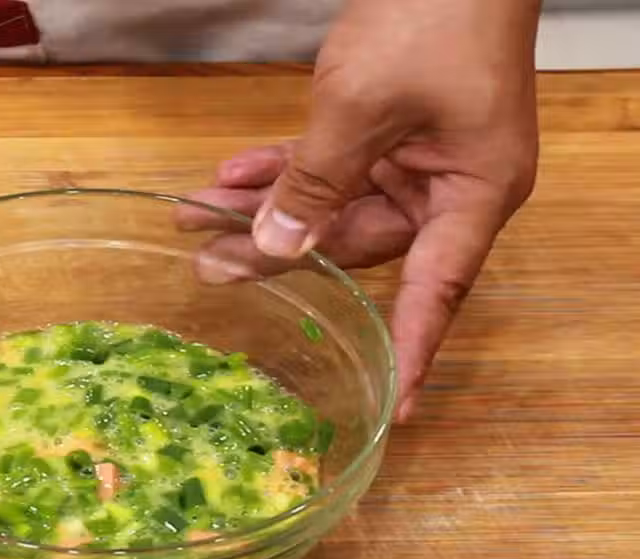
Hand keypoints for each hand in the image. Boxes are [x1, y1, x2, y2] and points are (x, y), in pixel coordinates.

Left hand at [177, 0, 540, 421]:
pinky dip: (282, 168)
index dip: (412, 351)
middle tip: (208, 265)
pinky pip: (329, 165)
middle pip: (358, 246)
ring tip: (197, 215)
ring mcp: (417, 159)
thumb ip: (315, 183)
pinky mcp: (389, 132)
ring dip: (266, 206)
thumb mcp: (359, 108)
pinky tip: (230, 175)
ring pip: (332, 205)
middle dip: (279, 252)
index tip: (396, 408)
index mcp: (472, 196)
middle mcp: (449, 190)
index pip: (436, 293)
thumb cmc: (431, 16)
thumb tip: (278, 250)